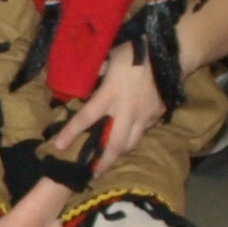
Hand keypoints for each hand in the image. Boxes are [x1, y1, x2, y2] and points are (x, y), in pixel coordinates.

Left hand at [45, 45, 164, 165]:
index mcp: (109, 96)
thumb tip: (83, 82)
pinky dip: (136, 135)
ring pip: (132, 143)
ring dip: (120, 152)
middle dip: (104, 162)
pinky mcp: (157, 115)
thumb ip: (96, 73)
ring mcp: (144, 116)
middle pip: (114, 145)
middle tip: (95, 173)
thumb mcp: (109, 59)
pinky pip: (145, 131)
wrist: (169, 55)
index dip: (71, 133)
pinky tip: (131, 134)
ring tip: (112, 157)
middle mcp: (126, 111)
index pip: (85, 118)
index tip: (59, 146)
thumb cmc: (134, 53)